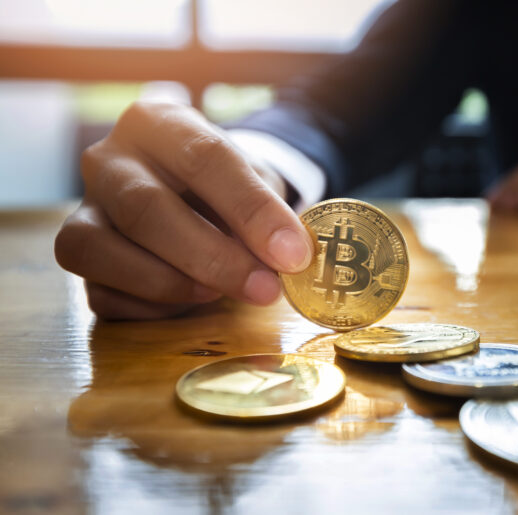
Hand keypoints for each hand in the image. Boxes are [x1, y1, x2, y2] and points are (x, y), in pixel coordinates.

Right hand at [55, 102, 313, 319]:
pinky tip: (187, 305)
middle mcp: (108, 159)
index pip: (203, 158)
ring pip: (97, 249)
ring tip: (219, 295)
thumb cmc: (226, 187)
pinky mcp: (79, 256)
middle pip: (144, 207)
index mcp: (158, 123)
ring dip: (168, 283)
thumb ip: (267, 214)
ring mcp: (84, 209)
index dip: (251, 210)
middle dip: (212, 256)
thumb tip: (285, 257)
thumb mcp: (257, 184)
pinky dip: (148, 309)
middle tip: (264, 289)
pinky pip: (99, 293)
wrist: (196, 195)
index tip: (292, 253)